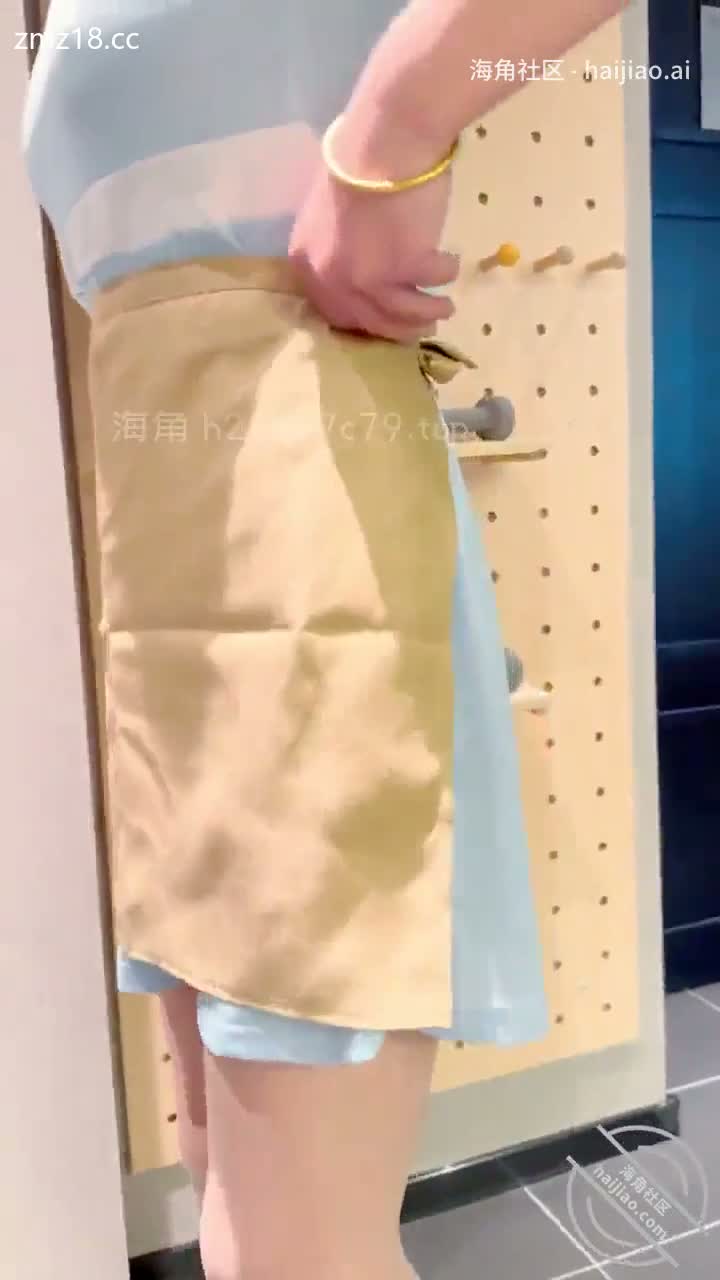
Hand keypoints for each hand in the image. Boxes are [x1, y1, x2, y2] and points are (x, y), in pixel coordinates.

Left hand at [288, 125, 458, 343]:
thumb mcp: (327, 213)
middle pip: (370, 321)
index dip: (363, 319)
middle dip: (399, 328)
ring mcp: (369, 279)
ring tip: (446, 309)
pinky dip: (445, 272)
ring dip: (428, 313)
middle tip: (422, 326)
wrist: (385, 140)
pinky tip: (452, 265)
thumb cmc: (355, 160)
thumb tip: (362, 268)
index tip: (384, 319)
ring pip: (404, 313)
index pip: (332, 311)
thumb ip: (336, 247)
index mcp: (307, 264)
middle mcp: (332, 279)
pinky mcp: (406, 268)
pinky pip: (433, 280)